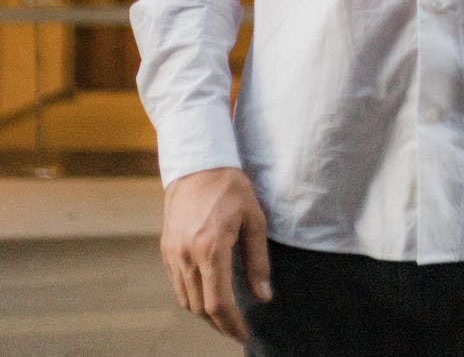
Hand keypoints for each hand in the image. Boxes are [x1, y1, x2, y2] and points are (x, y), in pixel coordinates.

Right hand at [161, 166, 270, 342]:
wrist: (197, 162)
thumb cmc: (230, 187)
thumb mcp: (253, 219)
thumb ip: (257, 261)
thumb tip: (264, 296)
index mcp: (211, 248)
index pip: (218, 303)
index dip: (232, 325)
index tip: (245, 334)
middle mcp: (187, 255)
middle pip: (200, 308)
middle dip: (219, 324)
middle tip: (237, 329)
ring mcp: (173, 252)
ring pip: (185, 299)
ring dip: (204, 313)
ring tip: (224, 316)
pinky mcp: (166, 248)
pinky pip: (177, 284)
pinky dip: (191, 296)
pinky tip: (206, 293)